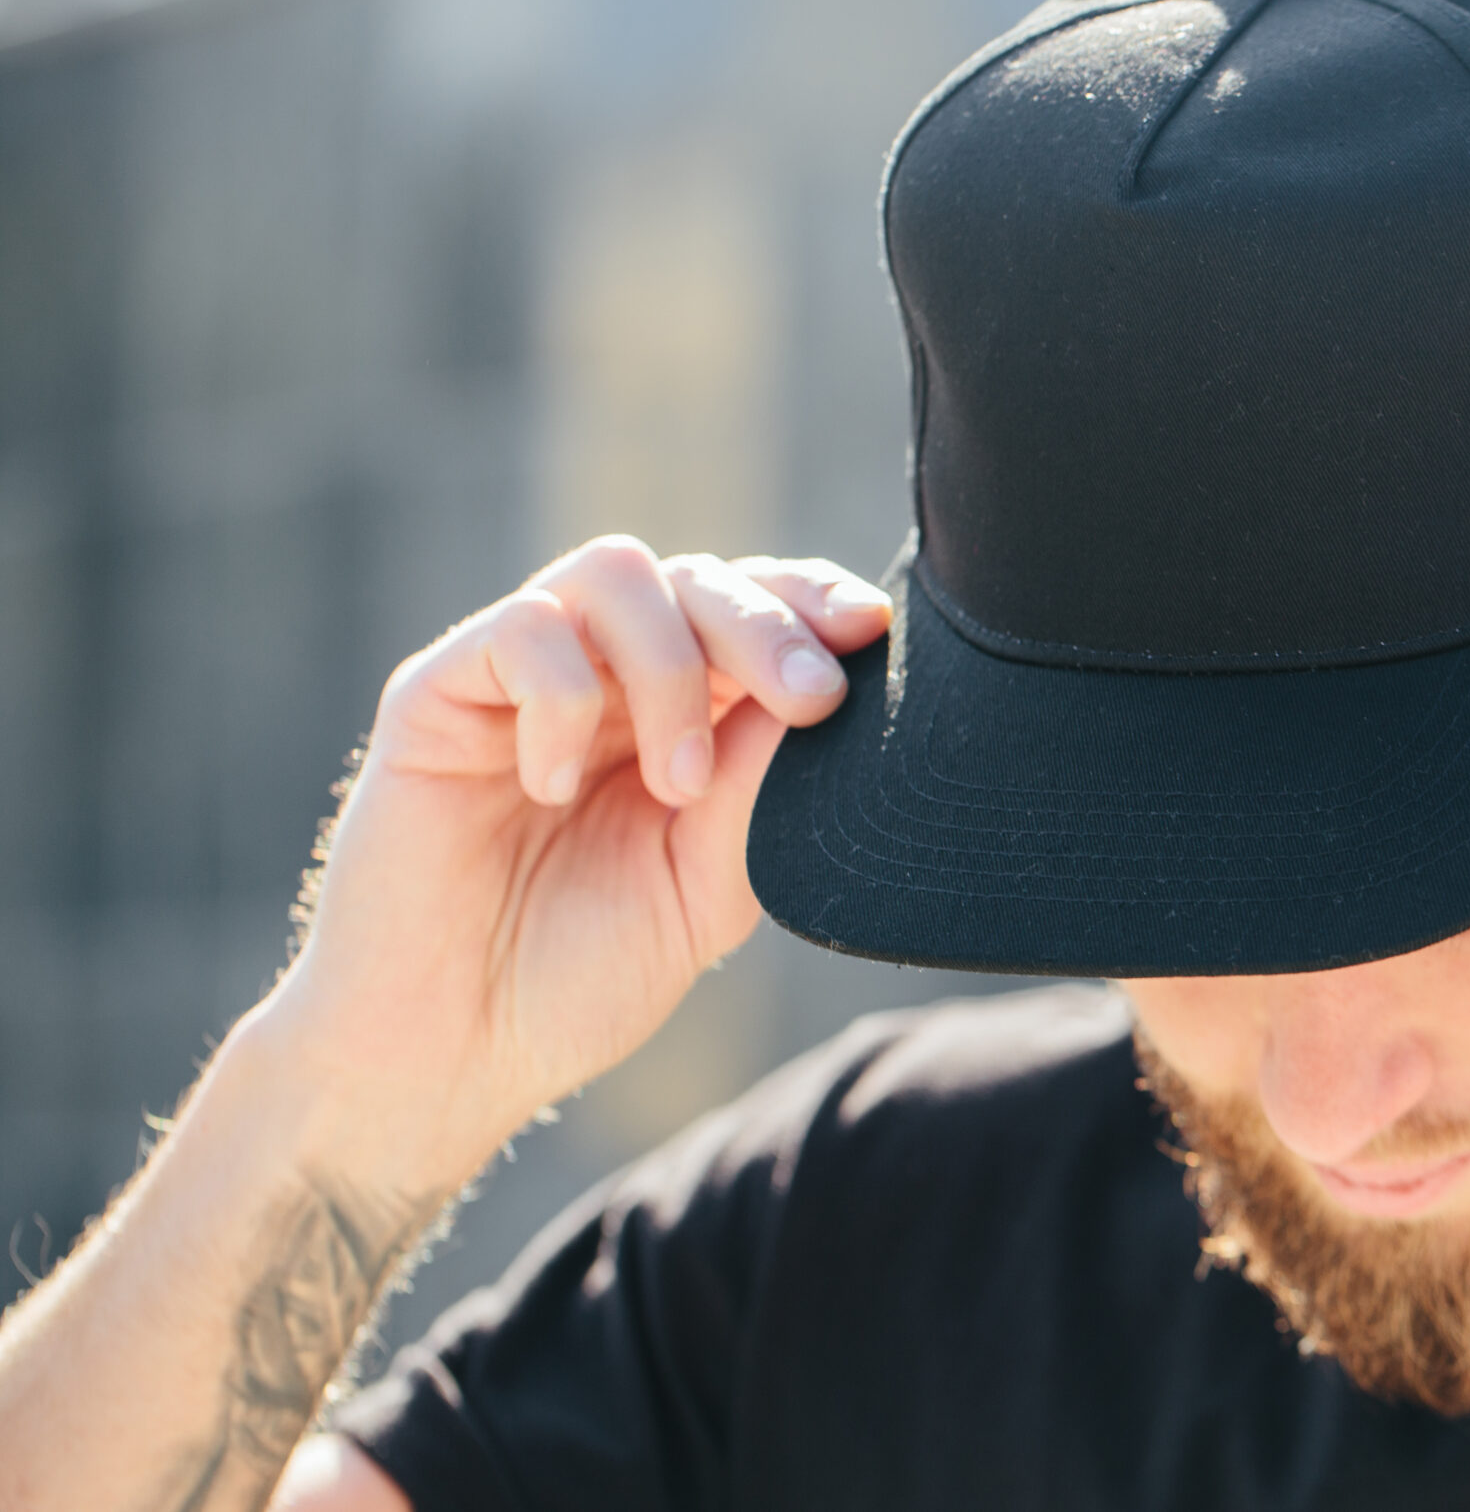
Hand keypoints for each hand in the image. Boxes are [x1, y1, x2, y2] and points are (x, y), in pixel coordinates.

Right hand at [252, 538, 889, 1191]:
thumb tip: (824, 693)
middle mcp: (602, 679)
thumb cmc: (574, 979)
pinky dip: (564, 700)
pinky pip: (519, 631)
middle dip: (770, 625)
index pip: (752, 608)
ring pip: (615, 574)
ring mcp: (517, 679)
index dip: (812, 600)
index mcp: (676, 715)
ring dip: (673, 667)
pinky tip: (555, 789)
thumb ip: (759, 790)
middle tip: (810, 700)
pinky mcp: (436, 695)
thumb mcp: (705, 889)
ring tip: (678, 783)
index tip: (870, 635)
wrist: (445, 1057)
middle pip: (697, 576)